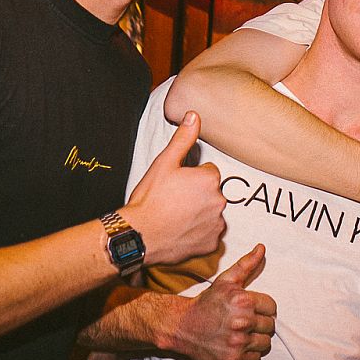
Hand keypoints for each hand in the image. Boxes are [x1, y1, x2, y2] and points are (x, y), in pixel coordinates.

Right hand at [123, 111, 225, 264]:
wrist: (140, 234)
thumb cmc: (150, 199)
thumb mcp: (164, 163)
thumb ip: (183, 139)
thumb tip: (194, 116)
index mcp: (210, 180)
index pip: (209, 173)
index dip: (192, 178)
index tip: (177, 185)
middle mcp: (219, 201)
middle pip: (212, 193)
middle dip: (198, 195)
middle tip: (175, 201)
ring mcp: (217, 224)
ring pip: (212, 213)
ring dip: (200, 214)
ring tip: (177, 216)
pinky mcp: (212, 243)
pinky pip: (210, 234)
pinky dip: (200, 233)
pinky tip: (182, 230)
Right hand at [161, 243, 275, 359]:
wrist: (182, 326)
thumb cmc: (206, 303)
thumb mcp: (225, 281)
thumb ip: (246, 265)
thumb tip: (262, 248)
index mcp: (243, 300)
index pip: (272, 307)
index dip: (263, 308)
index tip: (251, 310)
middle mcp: (242, 321)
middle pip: (270, 326)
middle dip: (259, 324)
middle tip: (244, 323)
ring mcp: (238, 342)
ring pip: (265, 343)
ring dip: (256, 340)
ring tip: (241, 334)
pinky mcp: (233, 359)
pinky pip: (256, 359)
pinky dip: (249, 354)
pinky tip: (237, 346)